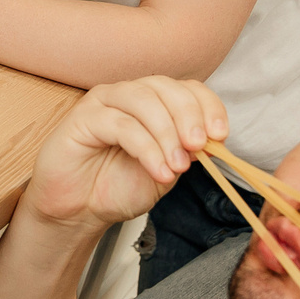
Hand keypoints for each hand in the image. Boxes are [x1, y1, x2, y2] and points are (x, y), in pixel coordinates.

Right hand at [25, 78, 227, 229]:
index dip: (207, 106)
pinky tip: (157, 171)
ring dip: (167, 133)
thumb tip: (211, 140)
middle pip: (166, 88)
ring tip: (177, 166)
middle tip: (198, 147)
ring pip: (144, 100)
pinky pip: (121, 124)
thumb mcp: (165, 171)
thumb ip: (185, 153)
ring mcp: (104, 102)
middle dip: (189, 116)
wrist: (79, 211)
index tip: (220, 135)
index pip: (187, 88)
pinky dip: (146, 148)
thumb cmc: (116, 187)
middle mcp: (129, 95)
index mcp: (153, 103)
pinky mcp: (83, 117)